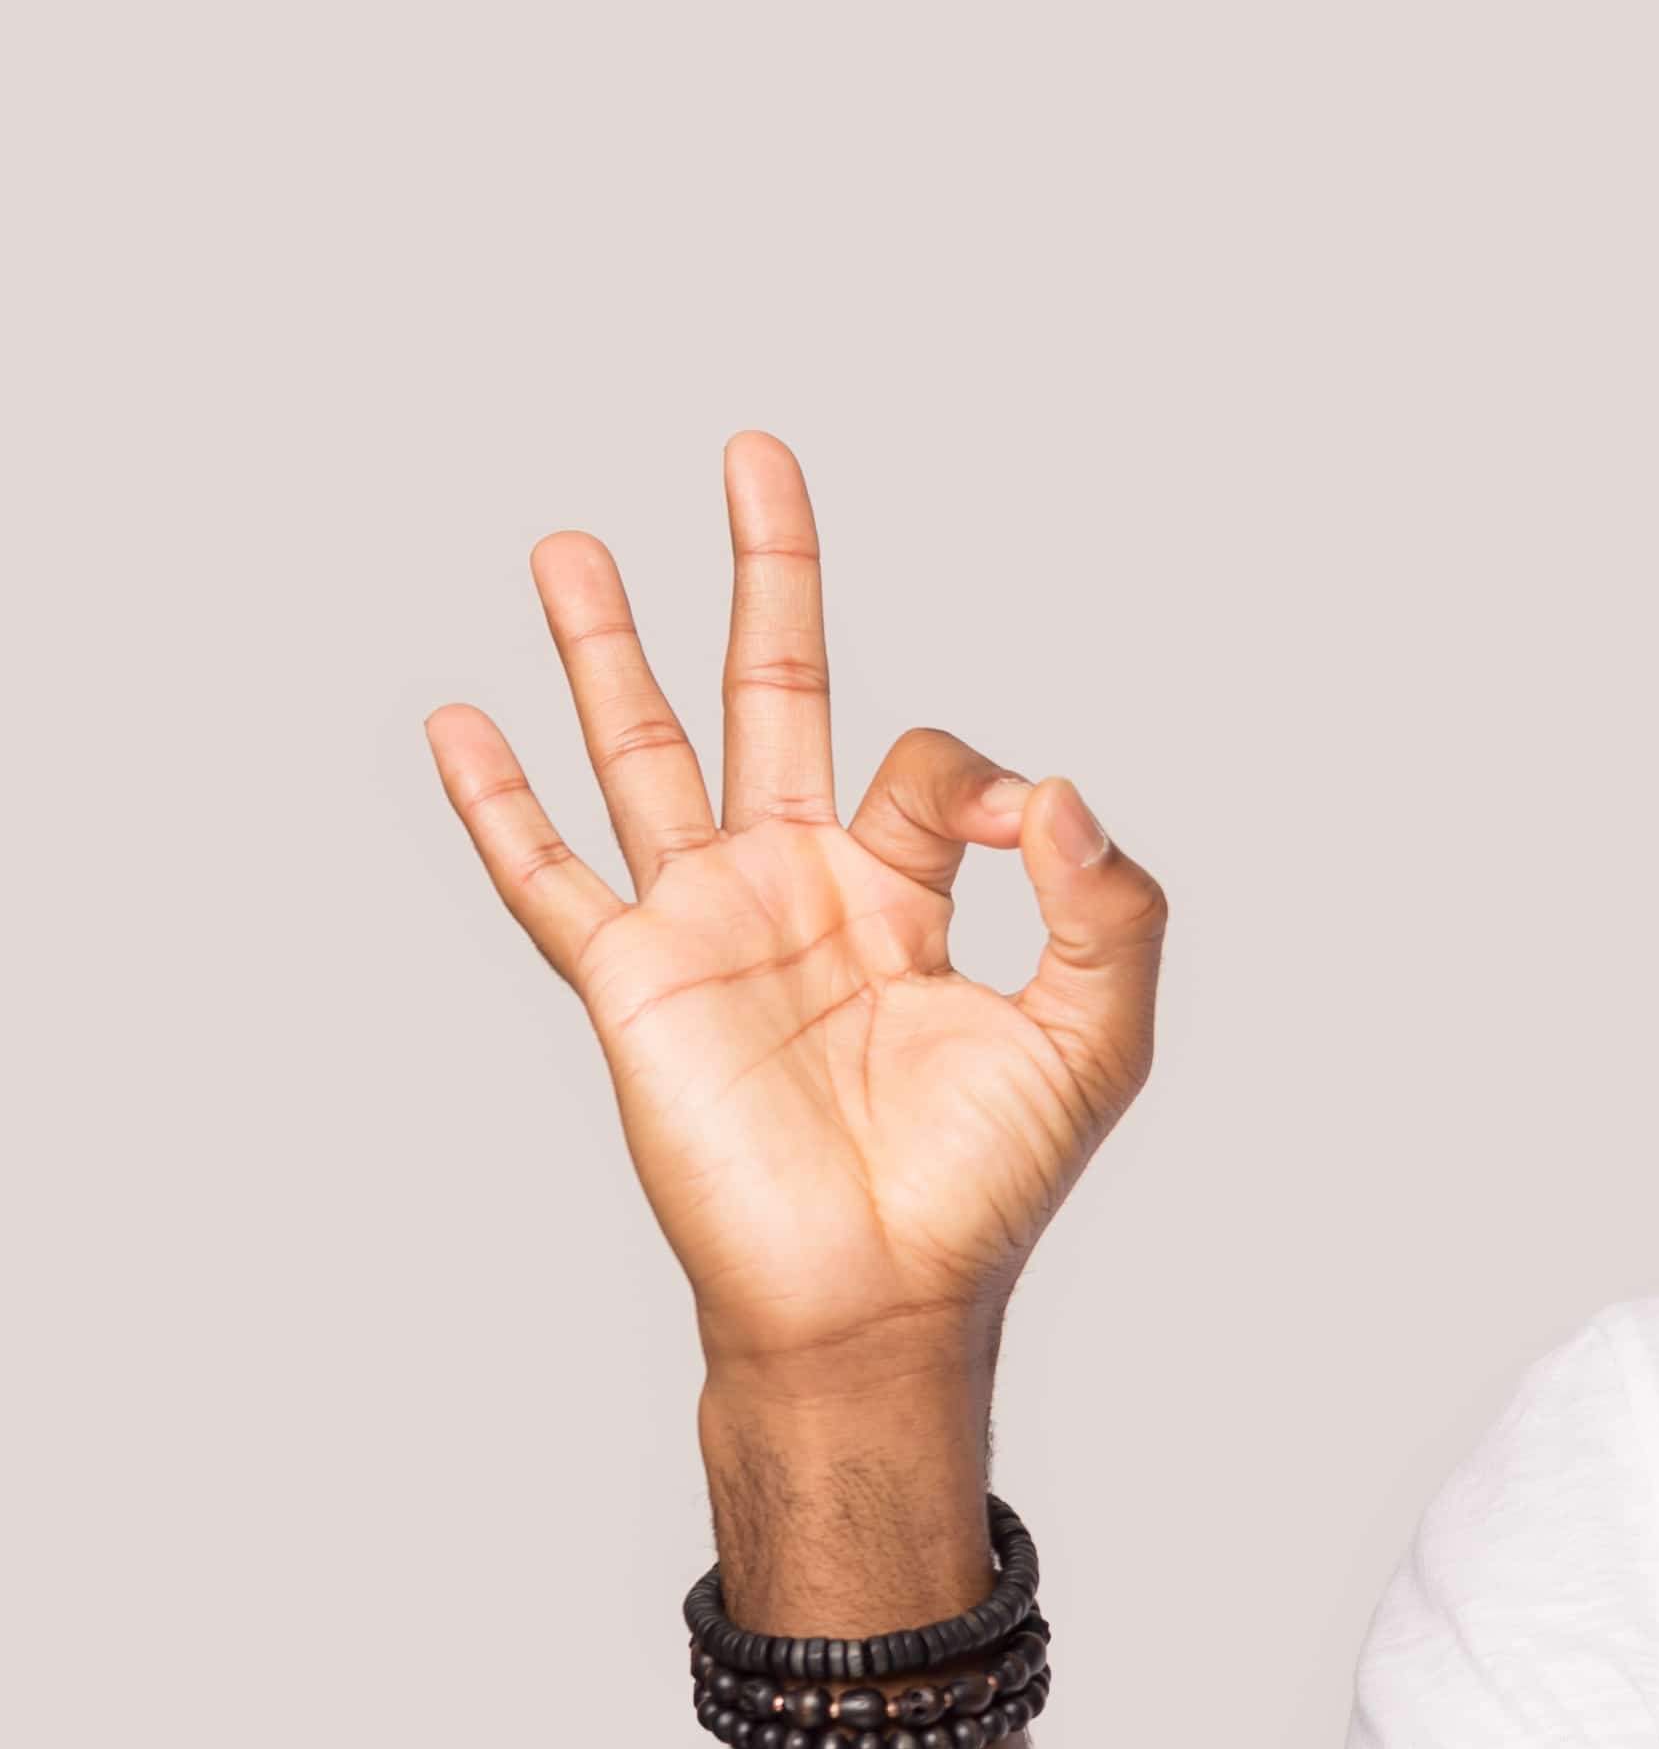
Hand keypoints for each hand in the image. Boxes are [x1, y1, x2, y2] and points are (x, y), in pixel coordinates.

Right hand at [431, 435, 1164, 1403]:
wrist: (879, 1293)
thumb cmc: (987, 1182)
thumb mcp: (1098, 1036)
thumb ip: (1110, 908)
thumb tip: (1065, 792)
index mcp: (910, 892)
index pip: (942, 770)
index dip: (995, 781)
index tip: (1033, 828)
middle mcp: (801, 887)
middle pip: (776, 694)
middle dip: (769, 576)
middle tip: (754, 454)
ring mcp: (706, 925)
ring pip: (646, 752)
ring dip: (607, 648)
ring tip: (570, 541)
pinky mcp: (633, 981)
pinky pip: (548, 878)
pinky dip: (499, 803)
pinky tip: (459, 720)